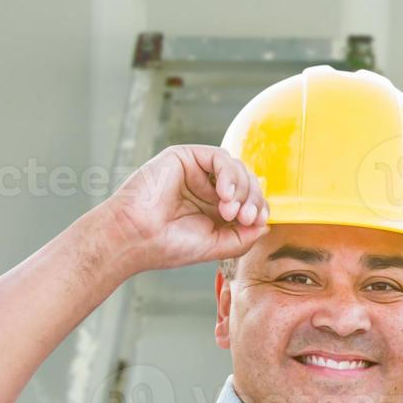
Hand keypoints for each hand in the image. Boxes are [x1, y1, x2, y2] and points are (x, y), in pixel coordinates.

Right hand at [99, 144, 268, 273]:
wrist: (136, 238)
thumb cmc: (169, 245)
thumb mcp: (217, 245)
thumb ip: (243, 236)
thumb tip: (266, 224)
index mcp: (214, 209)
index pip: (249, 201)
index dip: (259, 209)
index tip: (256, 223)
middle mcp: (207, 189)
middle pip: (247, 183)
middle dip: (252, 199)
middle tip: (244, 218)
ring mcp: (197, 172)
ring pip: (237, 169)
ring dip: (242, 189)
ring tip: (230, 210)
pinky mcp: (185, 157)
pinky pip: (220, 157)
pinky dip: (229, 174)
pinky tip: (225, 194)